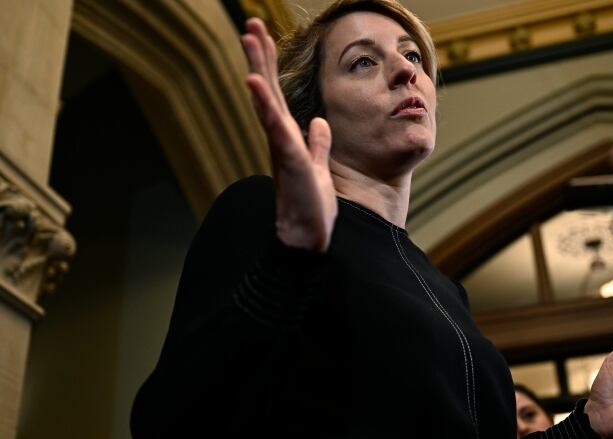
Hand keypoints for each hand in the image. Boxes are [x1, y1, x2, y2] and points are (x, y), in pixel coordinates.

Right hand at [242, 18, 335, 251]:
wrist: (306, 237)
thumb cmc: (309, 206)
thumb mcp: (318, 167)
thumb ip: (318, 143)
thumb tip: (319, 122)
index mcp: (287, 137)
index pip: (276, 94)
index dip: (270, 65)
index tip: (264, 37)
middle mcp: (279, 138)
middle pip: (267, 89)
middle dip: (260, 56)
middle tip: (251, 24)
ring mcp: (281, 147)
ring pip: (267, 100)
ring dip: (258, 69)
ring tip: (250, 39)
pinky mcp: (288, 159)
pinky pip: (275, 127)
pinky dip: (264, 105)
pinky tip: (255, 82)